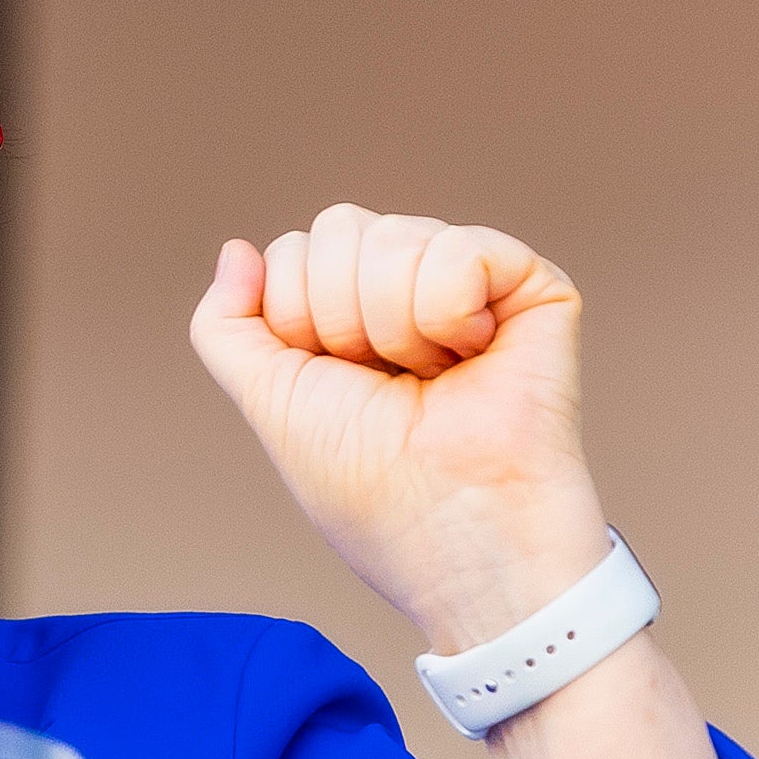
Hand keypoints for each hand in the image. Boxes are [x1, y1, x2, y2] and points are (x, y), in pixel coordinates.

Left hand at [190, 205, 612, 651]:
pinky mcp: (531, 287)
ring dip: (394, 328)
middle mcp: (408, 289)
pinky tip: (475, 358)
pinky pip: (460, 247)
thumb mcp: (267, 400)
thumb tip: (238, 249)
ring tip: (436, 382)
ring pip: (392, 236)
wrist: (451, 528)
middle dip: (339, 319)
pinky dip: (450, 313)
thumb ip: (227, 324)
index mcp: (348, 314)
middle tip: (388, 386)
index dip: (296, 319)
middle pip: (338, 229)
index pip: (295, 251)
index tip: (336, 386)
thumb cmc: (366, 483)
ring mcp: (471, 283)